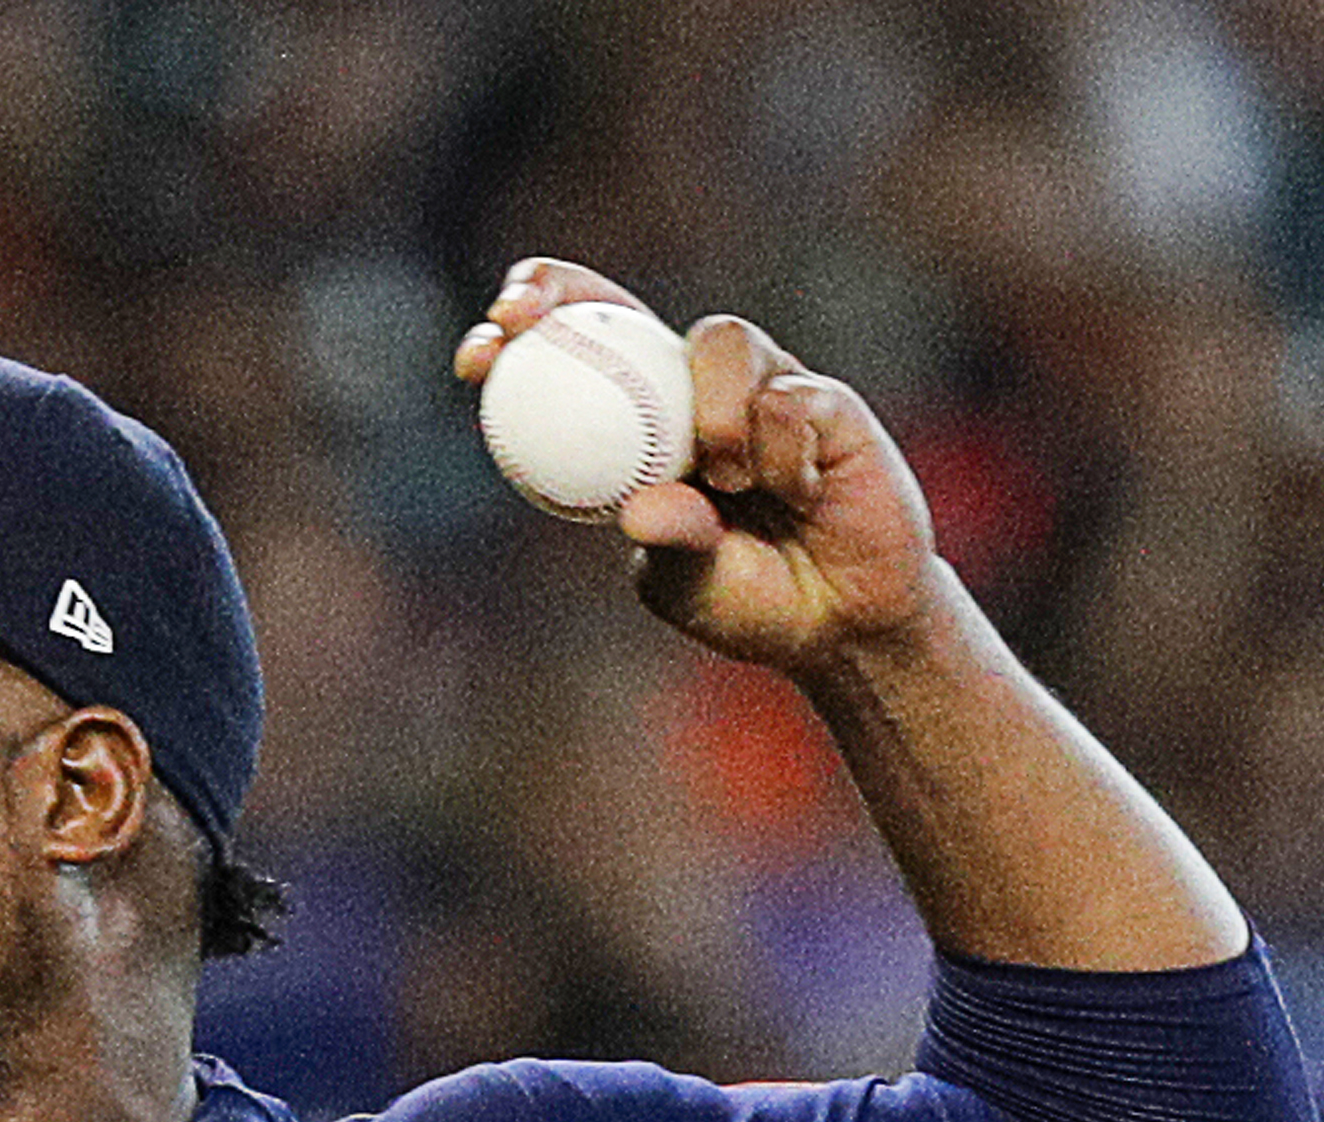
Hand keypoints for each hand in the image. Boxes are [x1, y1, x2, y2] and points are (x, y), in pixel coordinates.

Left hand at [456, 257, 952, 672]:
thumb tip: (638, 509)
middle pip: (621, 309)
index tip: (477, 357)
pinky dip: (784, 454)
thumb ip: (667, 545)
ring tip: (731, 480)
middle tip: (521, 317)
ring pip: (719, 340)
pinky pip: (793, 398)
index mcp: (639, 432)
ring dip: (713, 411)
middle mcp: (693, 393)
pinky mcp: (829, 402)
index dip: (525, 338)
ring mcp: (761, 388)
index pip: (574, 362)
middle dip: (561, 293)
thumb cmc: (751, 603)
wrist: (846, 626)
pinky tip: (800, 498)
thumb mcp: (688, 588)